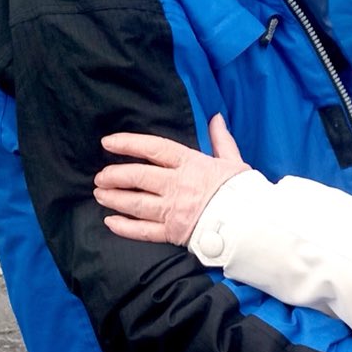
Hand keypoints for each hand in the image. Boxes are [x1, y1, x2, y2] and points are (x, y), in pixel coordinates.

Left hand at [93, 114, 249, 245]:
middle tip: (101, 176)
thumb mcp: (233, 160)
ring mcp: (172, 210)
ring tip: (100, 194)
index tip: (108, 142)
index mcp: (191, 164)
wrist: (251, 222)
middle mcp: (177, 185)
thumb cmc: (242, 190)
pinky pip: (141, 230)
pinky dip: (123, 226)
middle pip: (137, 176)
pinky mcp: (172, 233)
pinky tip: (110, 221)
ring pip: (134, 202)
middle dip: (115, 175)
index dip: (128, 144)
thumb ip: (221, 139)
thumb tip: (215, 118)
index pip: (153, 148)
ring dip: (113, 198)